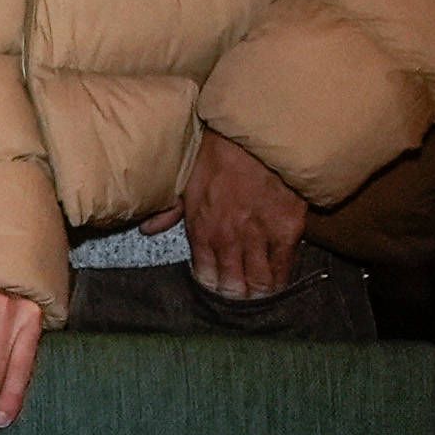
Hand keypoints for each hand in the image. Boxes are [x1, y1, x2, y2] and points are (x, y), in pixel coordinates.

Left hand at [178, 130, 307, 300]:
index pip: (206, 275)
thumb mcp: (185, 179)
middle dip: (235, 296)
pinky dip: (282, 279)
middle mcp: (230, 239)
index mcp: (202, 230)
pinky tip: (278, 284)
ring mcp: (260, 237)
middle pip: (233, 286)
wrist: (257, 134)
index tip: (216, 290)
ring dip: (258, 293)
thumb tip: (147, 230)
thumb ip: (168, 210)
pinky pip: (285, 267)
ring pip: (260, 283)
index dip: (211, 287)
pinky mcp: (288, 231)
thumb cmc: (218, 153)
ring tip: (259, 298)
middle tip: (239, 300)